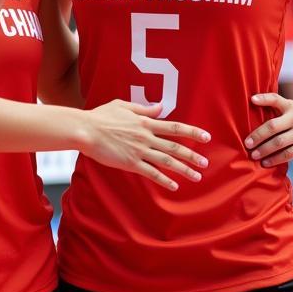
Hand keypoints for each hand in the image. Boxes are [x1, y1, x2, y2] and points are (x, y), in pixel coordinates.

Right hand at [84, 100, 210, 190]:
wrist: (86, 130)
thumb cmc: (101, 116)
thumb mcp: (124, 105)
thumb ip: (144, 108)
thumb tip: (160, 107)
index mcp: (146, 122)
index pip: (175, 127)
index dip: (192, 132)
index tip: (206, 137)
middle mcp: (146, 137)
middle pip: (175, 147)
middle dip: (192, 156)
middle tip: (206, 163)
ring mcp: (139, 151)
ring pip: (167, 162)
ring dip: (184, 170)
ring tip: (196, 176)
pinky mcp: (130, 163)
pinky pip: (151, 173)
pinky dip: (164, 180)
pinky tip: (174, 185)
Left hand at [244, 93, 292, 166]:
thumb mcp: (290, 106)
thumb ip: (273, 102)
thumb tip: (252, 99)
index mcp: (291, 108)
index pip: (275, 100)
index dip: (263, 100)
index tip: (252, 101)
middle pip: (273, 127)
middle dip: (258, 136)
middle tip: (247, 144)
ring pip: (280, 143)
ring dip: (265, 150)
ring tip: (254, 155)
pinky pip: (289, 154)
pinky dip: (276, 159)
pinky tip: (266, 162)